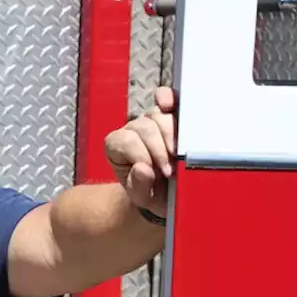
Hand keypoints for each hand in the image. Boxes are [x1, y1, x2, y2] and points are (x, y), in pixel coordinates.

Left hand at [105, 86, 175, 218]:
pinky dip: (171, 100)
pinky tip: (173, 106)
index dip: (143, 155)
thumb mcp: (141, 197)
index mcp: (117, 146)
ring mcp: (152, 120)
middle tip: (171, 169)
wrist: (168, 195)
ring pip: (159, 116)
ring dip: (173, 136)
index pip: (127, 141)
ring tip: (179, 156)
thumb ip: (137, 186)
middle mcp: (132, 129)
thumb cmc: (151, 194)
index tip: (158, 173)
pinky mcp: (172, 116)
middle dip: (160, 149)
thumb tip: (142, 168)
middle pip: (144, 126)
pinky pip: (169, 99)